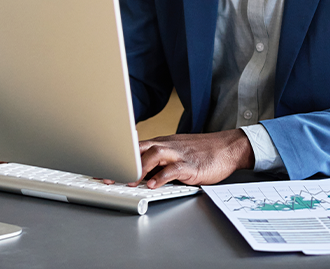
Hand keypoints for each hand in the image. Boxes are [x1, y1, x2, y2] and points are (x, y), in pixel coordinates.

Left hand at [107, 130, 253, 188]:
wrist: (227, 147)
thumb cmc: (202, 151)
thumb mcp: (176, 152)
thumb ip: (158, 160)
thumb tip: (138, 173)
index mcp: (162, 143)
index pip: (134, 147)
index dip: (117, 157)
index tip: (101, 168)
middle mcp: (167, 146)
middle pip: (140, 149)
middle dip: (122, 163)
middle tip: (107, 177)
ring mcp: (179, 154)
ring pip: (155, 155)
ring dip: (140, 168)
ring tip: (129, 182)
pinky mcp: (191, 165)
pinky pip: (174, 169)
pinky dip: (162, 177)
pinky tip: (153, 185)